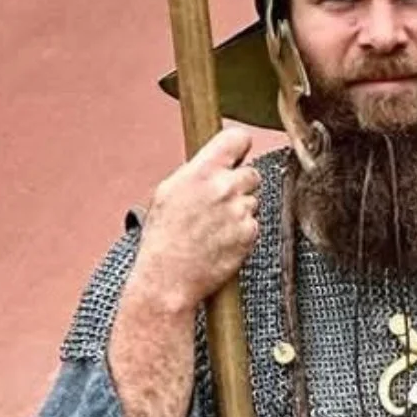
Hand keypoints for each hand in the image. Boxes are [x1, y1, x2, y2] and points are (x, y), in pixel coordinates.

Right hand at [128, 128, 260, 317]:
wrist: (168, 278)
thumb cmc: (163, 238)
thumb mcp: (168, 192)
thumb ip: (196, 172)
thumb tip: (214, 161)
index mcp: (201, 172)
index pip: (237, 138)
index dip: (239, 147)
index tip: (236, 155)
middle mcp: (224, 188)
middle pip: (252, 173)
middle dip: (240, 185)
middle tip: (220, 202)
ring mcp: (240, 212)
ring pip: (252, 201)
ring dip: (240, 210)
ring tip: (214, 227)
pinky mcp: (249, 234)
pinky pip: (253, 224)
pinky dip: (242, 231)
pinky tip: (221, 241)